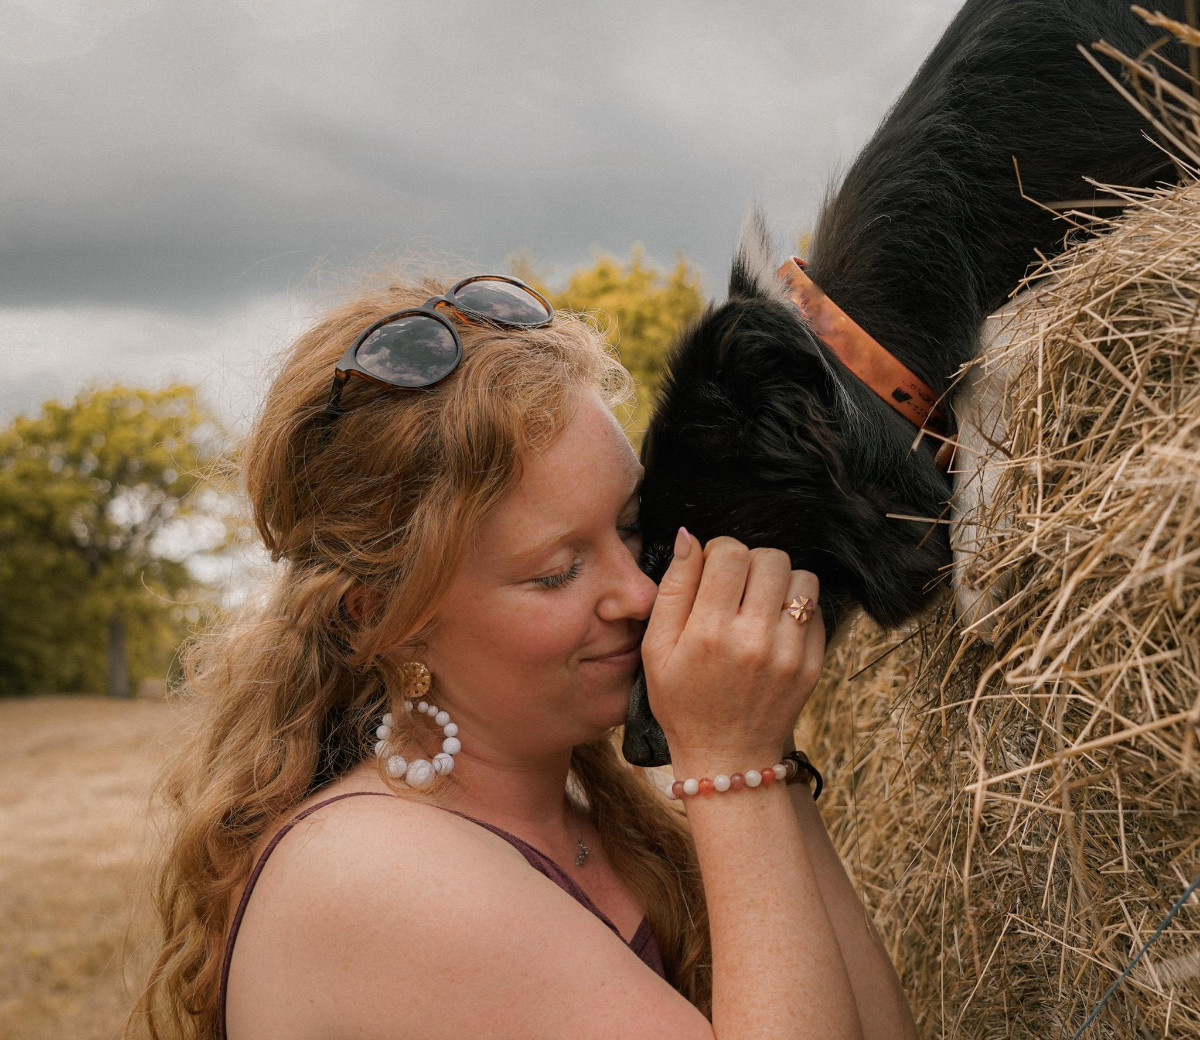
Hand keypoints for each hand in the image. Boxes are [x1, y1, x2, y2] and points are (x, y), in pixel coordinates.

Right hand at [640, 528, 824, 766]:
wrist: (727, 757)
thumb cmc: (683, 701)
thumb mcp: (657, 648)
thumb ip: (673, 588)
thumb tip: (689, 537)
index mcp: (710, 631)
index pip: (730, 553)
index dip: (719, 553)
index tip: (713, 573)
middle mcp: (754, 639)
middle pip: (771, 558)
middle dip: (751, 563)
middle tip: (737, 588)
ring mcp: (790, 653)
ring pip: (801, 578)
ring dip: (779, 582)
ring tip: (759, 605)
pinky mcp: (812, 664)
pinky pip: (815, 609)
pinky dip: (796, 609)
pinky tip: (773, 628)